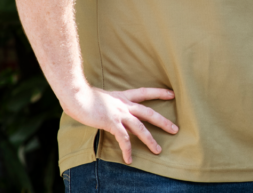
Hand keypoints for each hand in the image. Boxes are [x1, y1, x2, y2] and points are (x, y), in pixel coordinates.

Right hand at [64, 86, 178, 163]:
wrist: (76, 94)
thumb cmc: (83, 95)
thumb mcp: (100, 96)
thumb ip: (108, 102)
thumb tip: (106, 107)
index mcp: (122, 96)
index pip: (145, 92)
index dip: (159, 93)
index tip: (172, 94)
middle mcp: (124, 104)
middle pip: (149, 113)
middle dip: (163, 121)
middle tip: (175, 129)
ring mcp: (119, 113)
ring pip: (140, 128)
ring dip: (150, 140)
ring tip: (157, 150)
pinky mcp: (111, 122)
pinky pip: (123, 138)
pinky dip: (127, 149)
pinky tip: (129, 159)